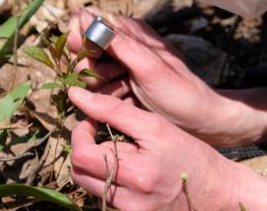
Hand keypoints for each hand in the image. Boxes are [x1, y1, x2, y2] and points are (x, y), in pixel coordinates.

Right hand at [67, 8, 266, 145]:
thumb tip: (83, 16)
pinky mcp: (115, 87)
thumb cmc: (180, 92)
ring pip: (84, 72)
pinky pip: (93, 91)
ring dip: (98, 86)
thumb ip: (116, 41)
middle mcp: (119, 45)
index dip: (79, 35)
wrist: (200, 124)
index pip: (85, 19)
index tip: (86, 53)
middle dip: (89, 67)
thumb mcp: (148, 65)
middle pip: (80, 49)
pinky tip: (125, 102)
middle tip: (114, 77)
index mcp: (128, 31)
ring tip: (125, 91)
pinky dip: (103, 98)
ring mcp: (116, 67)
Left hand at [68, 86, 266, 210]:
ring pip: (87, 185)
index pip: (81, 156)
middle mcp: (129, 203)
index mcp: (136, 176)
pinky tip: (125, 169)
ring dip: (94, 164)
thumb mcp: (154, 126)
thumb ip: (112, 110)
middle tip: (101, 134)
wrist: (218, 192)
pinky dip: (105, 179)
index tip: (93, 121)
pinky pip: (102, 196)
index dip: (80, 134)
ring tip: (117, 152)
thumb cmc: (188, 154)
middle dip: (83, 149)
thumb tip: (76, 95)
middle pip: (78, 173)